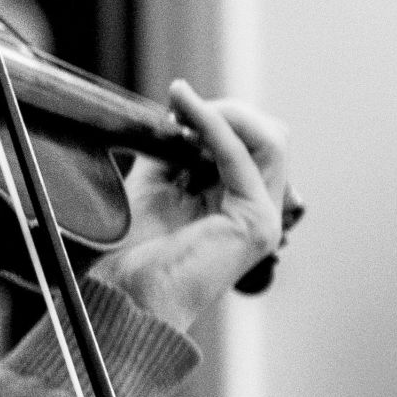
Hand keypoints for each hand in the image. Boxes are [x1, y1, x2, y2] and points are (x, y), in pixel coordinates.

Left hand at [95, 85, 292, 330]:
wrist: (125, 293)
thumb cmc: (134, 253)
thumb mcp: (156, 185)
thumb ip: (177, 153)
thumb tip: (183, 115)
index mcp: (239, 204)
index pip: (253, 143)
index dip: (219, 116)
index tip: (177, 103)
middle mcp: (259, 210)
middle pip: (270, 137)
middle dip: (229, 111)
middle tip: (183, 105)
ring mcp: (264, 218)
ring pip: (271, 141)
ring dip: (227, 114)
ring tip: (188, 108)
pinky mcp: (256, 222)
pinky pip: (243, 158)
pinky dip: (216, 126)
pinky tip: (190, 112)